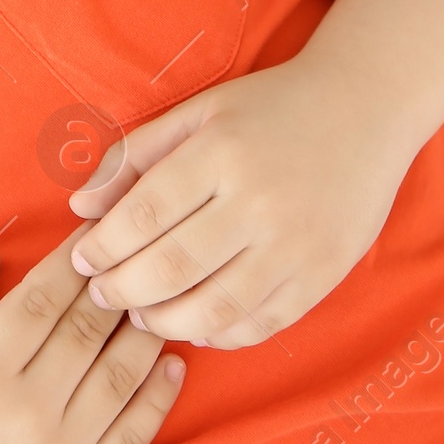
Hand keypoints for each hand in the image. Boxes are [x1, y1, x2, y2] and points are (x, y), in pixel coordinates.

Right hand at [0, 231, 183, 443]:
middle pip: (86, 330)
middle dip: (113, 285)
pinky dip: (159, 396)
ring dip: (144, 330)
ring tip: (156, 298)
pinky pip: (134, 435)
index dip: (71, 259)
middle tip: (132, 253)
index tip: (91, 233)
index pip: (41, 299)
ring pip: (119, 375)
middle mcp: (26, 413)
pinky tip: (172, 363)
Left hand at [67, 59, 409, 348]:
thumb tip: (80, 204)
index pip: (146, 213)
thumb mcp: (199, 112)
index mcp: (222, 153)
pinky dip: (219, 335)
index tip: (81, 259)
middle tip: (100, 294)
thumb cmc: (270, 107)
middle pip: (174, 267)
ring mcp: (294, 246)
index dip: (104, 245)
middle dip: (123, 289)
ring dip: (165, 321)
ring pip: (214, 307)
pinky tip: (193, 326)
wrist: (363, 111)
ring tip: (139, 314)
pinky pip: (261, 324)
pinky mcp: (321, 277)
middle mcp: (259, 203)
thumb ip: (136, 154)